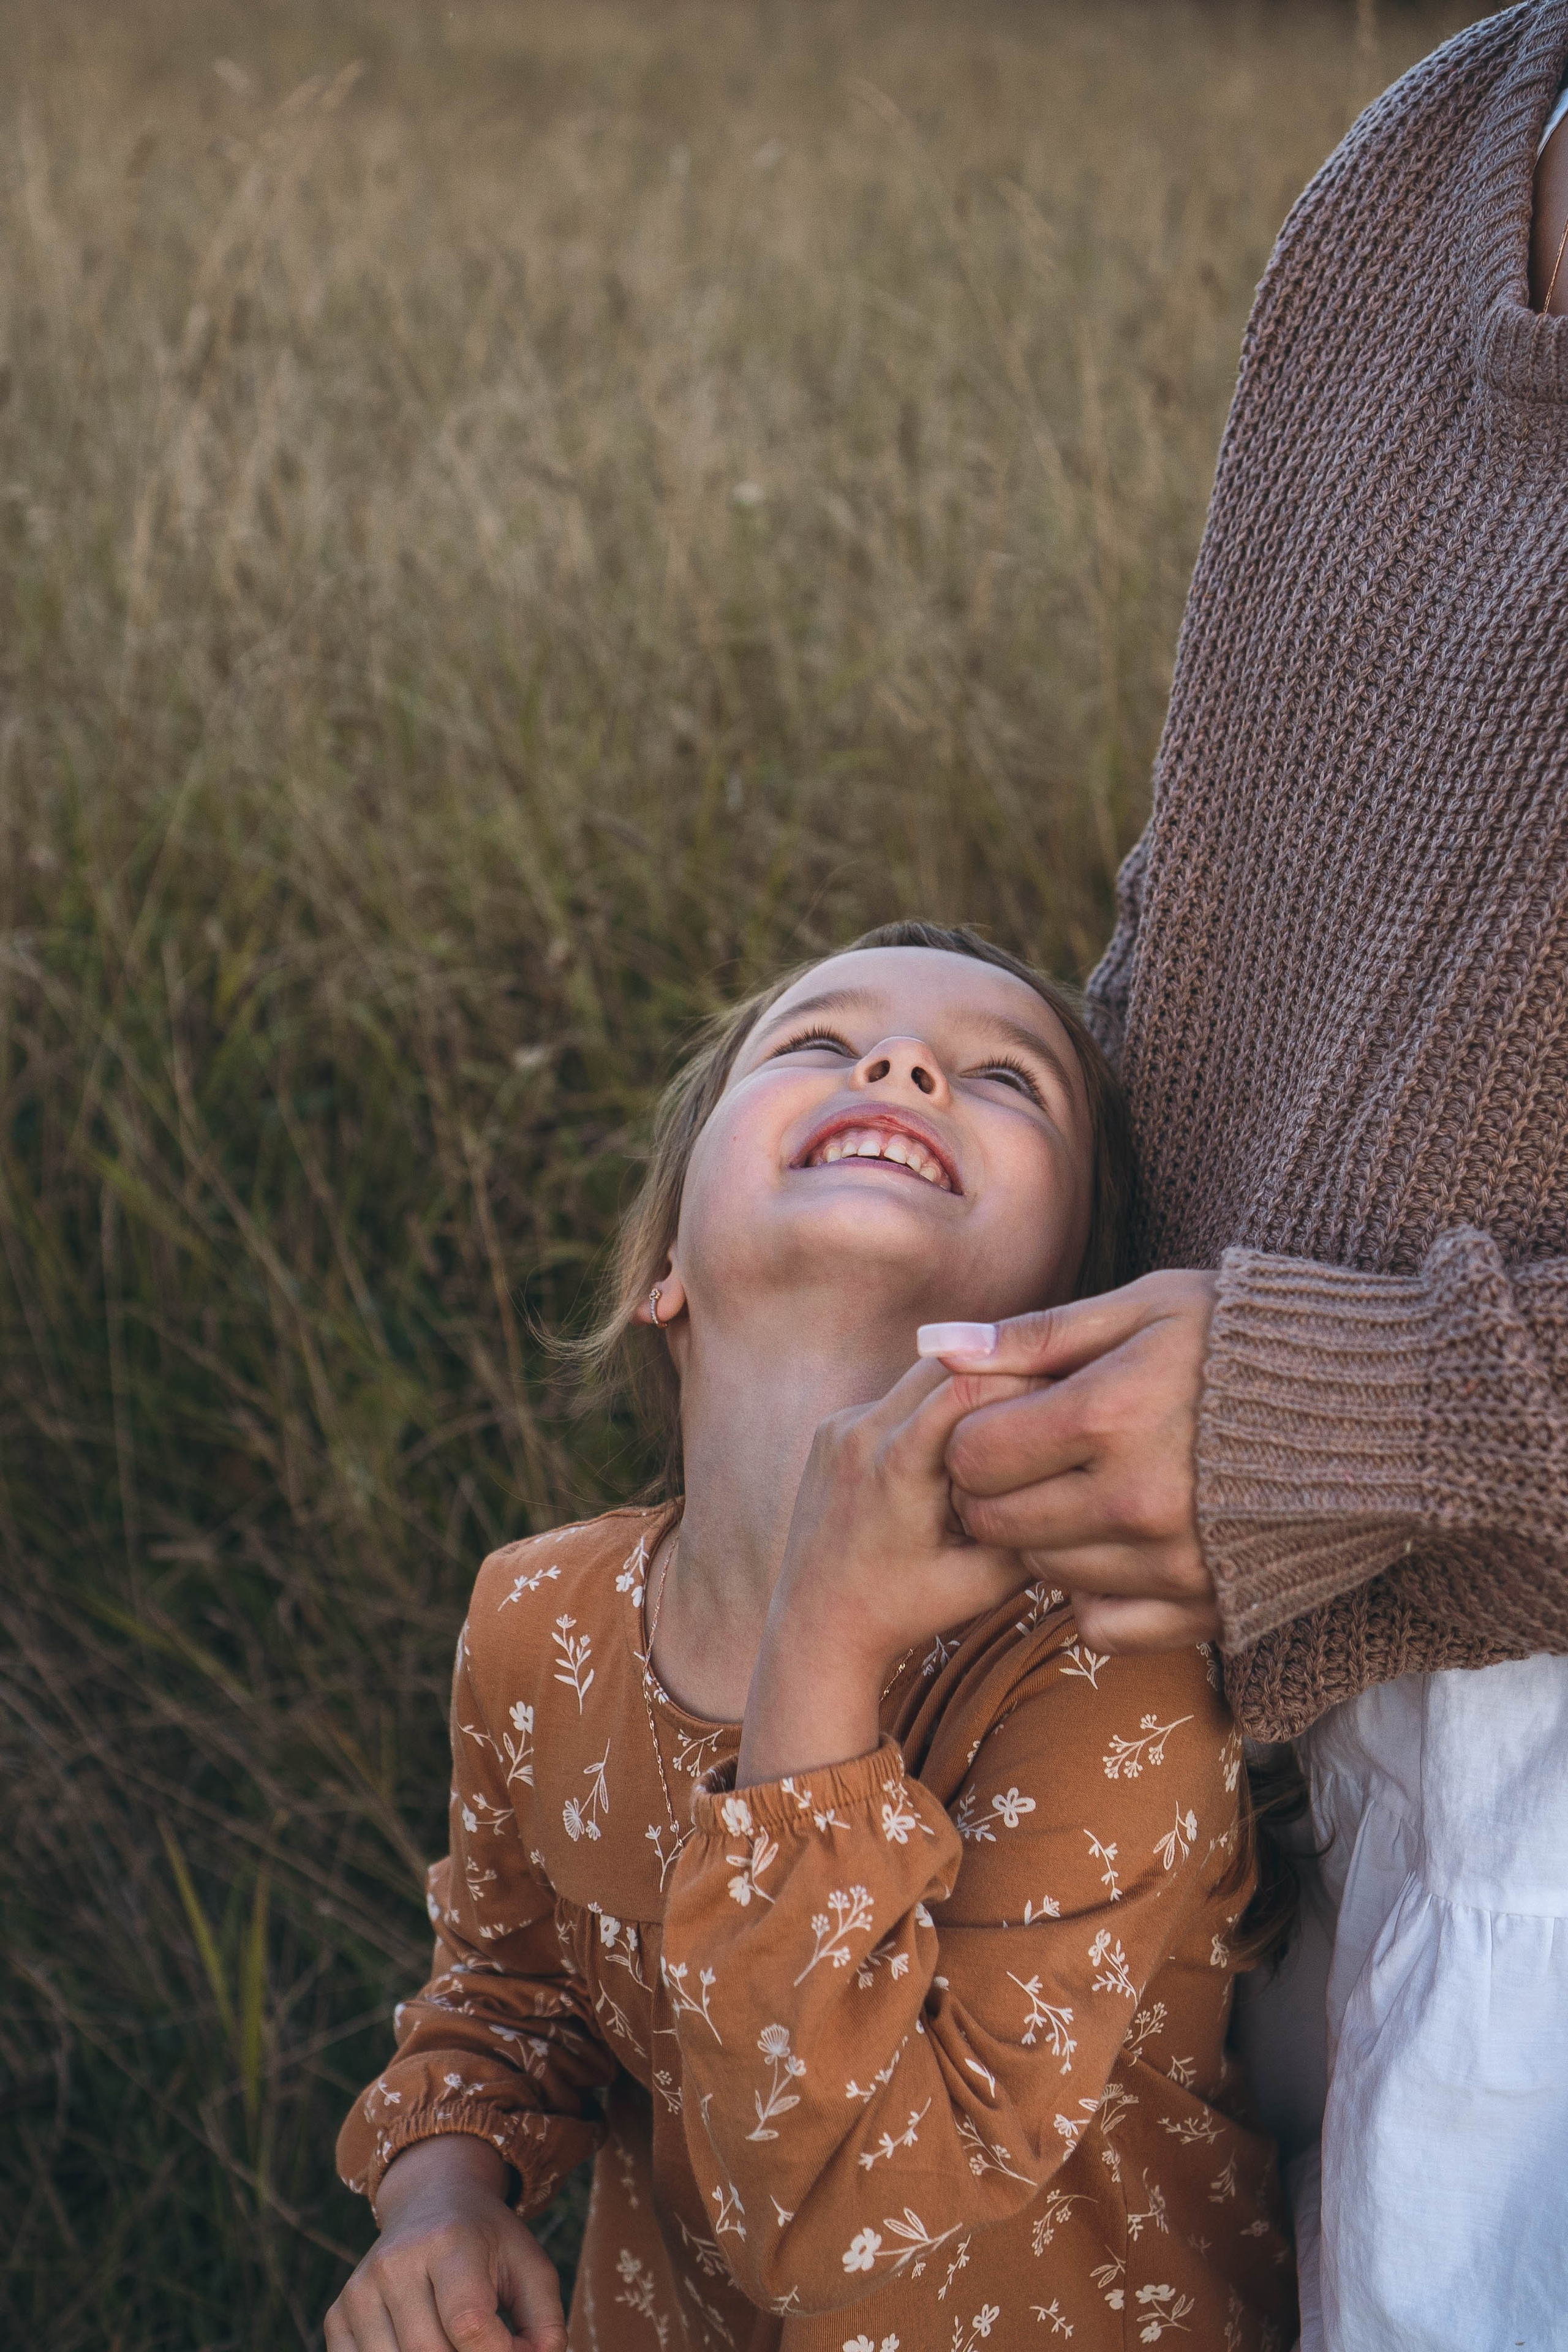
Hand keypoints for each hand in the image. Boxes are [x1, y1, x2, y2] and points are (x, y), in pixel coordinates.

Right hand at [324, 2136, 565, 2351]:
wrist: (431, 2201)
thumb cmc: (488, 2242)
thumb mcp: (530, 2267)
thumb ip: (545, 2323)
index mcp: (449, 2242)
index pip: (469, 2325)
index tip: (514, 2347)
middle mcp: (396, 2262)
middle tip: (482, 2346)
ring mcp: (360, 2289)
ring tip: (453, 2343)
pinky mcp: (338, 2314)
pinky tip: (417, 2346)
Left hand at [738, 1358, 1036, 1784]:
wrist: (817, 1626)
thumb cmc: (906, 1609)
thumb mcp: (985, 1581)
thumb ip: (1032, 1527)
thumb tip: (1085, 1475)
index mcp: (896, 1465)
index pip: (968, 1385)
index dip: (1024, 1382)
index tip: (1064, 1398)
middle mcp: (860, 1433)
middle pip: (944, 1366)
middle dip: (1000, 1378)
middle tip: (1046, 1399)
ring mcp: (839, 1426)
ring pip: (919, 1379)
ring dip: (964, 1394)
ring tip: (1007, 1427)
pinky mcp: (830, 1429)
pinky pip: (895, 1400)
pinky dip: (930, 1412)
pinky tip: (957, 1447)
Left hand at [939, 1272, 1221, 1653]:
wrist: (1381, 1405)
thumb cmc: (1248, 1339)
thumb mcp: (1145, 1307)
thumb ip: (1035, 1335)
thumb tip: (932, 1347)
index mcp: (1110, 1415)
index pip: (975, 1453)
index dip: (975, 1432)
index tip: (1009, 1415)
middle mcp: (1136, 1500)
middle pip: (997, 1522)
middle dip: (997, 1489)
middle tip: (1038, 1455)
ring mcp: (1173, 1563)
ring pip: (1043, 1573)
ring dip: (1045, 1536)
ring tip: (1089, 1487)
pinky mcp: (1208, 1607)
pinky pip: (1101, 1625)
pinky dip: (1094, 1592)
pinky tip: (1119, 1543)